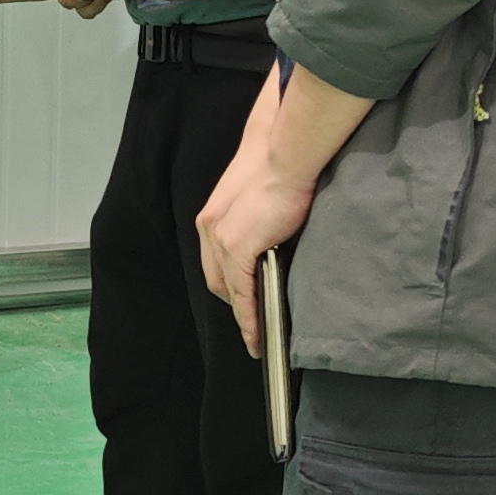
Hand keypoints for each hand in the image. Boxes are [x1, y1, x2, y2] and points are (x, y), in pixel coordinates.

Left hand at [197, 135, 315, 357]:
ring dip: (242, 316)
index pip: (216, 262)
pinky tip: (258, 333)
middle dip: (234, 304)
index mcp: (213, 216)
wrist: (286, 158)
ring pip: (227, 290)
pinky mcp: (237, 248)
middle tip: (252, 324)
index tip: (242, 302)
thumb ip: (256, 223)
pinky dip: (248, 317)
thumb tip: (270, 242)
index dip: (228, 286)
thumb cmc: (281, 171)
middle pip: (217, 279)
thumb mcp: (259, 200)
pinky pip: (241, 294)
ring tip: (257, 336)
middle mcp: (209, 228)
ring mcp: (221, 239)